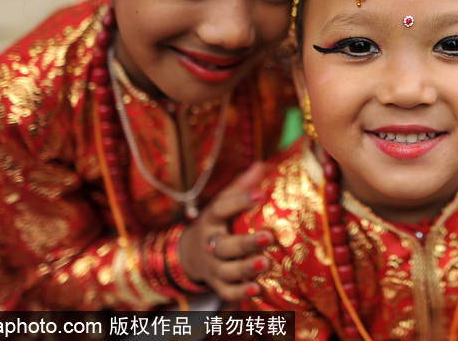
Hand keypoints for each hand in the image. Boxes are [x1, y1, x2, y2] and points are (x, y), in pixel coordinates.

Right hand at [179, 162, 274, 301]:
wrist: (189, 254)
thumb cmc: (217, 222)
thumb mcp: (223, 202)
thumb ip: (241, 185)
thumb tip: (262, 164)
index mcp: (211, 219)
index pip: (222, 208)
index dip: (240, 201)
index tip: (260, 193)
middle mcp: (210, 244)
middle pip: (225, 245)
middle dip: (246, 243)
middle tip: (268, 238)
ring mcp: (213, 266)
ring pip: (226, 270)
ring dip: (245, 269)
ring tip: (266, 264)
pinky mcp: (218, 284)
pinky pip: (227, 292)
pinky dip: (241, 293)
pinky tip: (258, 289)